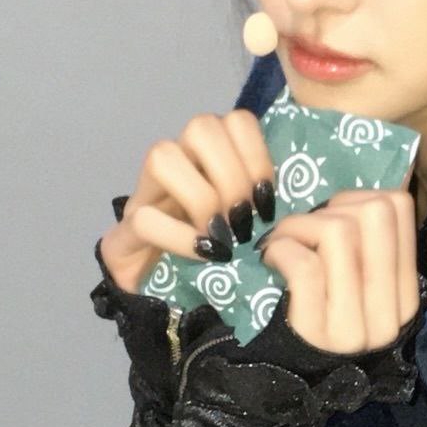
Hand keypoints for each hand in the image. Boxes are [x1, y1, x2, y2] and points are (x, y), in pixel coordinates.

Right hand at [98, 108, 277, 292]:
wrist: (172, 305)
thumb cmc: (223, 263)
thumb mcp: (255, 229)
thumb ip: (270, 205)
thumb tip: (304, 199)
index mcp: (210, 158)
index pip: (236, 120)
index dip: (258, 154)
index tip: (268, 198)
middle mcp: (176, 164)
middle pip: (201, 127)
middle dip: (232, 174)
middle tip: (244, 219)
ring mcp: (145, 196)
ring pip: (164, 155)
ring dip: (203, 197)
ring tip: (221, 235)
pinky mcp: (122, 234)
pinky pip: (146, 218)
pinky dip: (181, 236)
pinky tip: (205, 253)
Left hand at [258, 187, 420, 353]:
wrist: (282, 376)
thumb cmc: (315, 312)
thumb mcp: (354, 279)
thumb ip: (364, 239)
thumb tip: (358, 172)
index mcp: (406, 291)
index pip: (399, 206)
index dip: (356, 197)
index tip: (330, 218)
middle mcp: (391, 312)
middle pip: (373, 212)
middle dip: (328, 209)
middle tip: (301, 230)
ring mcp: (356, 326)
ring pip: (338, 233)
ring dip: (297, 227)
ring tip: (281, 243)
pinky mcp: (316, 331)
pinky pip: (304, 265)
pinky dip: (281, 251)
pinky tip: (272, 260)